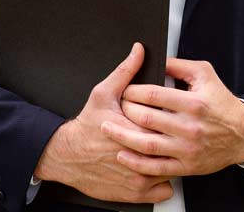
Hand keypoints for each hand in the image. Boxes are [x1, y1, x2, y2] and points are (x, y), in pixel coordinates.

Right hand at [34, 43, 173, 203]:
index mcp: (136, 129)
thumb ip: (126, 72)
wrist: (67, 157)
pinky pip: (165, 188)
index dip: (175, 118)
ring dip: (172, 160)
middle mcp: (140, 156)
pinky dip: (163, 180)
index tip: (177, 114)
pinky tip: (158, 167)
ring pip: (173, 168)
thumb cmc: (86, 125)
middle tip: (176, 131)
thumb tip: (139, 51)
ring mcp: (139, 177)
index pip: (169, 123)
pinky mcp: (136, 193)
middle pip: (174, 146)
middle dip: (176, 139)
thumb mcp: (103, 93)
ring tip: (168, 148)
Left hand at [108, 58, 243, 177]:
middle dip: (125, 111)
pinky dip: (136, 163)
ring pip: (147, 144)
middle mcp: (190, 126)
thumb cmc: (221, 103)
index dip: (133, 91)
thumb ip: (179, 65)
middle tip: (116, 107)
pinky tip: (123, 155)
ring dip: (123, 136)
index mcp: (194, 102)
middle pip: (146, 118)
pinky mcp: (186, 166)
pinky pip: (156, 167)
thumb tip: (157, 59)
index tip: (125, 90)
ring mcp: (187, 148)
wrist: (243, 134)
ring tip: (108, 128)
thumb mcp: (205, 75)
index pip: (154, 94)